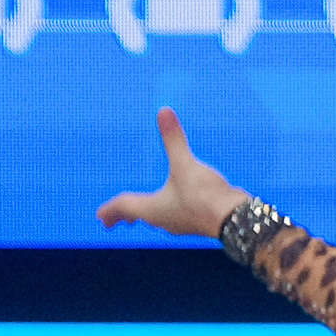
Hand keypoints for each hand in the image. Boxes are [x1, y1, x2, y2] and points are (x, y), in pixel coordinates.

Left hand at [96, 107, 243, 239]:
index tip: (100, 217)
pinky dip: (167, 212)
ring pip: (158, 219)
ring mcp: (181, 223)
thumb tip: (163, 112)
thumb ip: (174, 139)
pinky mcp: (196, 221)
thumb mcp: (186, 164)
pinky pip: (174, 218)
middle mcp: (163, 220)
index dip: (111, 210)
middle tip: (114, 221)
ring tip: (143, 213)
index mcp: (152, 208)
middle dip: (126, 216)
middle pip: (139, 216)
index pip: (124, 207)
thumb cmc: (204, 195)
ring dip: (147, 215)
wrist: (235, 218)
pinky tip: (175, 206)